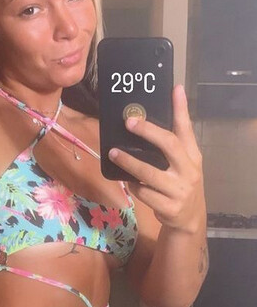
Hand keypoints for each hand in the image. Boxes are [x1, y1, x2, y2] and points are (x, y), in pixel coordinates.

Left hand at [108, 85, 205, 233]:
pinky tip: (128, 181)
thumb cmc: (181, 183)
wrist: (190, 218)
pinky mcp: (168, 207)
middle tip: (129, 122)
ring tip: (113, 153)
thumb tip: (155, 116)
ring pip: (149, 173)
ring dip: (129, 162)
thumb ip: (173, 142)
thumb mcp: (184, 162)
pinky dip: (133, 185)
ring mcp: (179, 190)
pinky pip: (144, 192)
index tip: (175, 88)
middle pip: (169, 145)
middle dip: (147, 131)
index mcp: (192, 155)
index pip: (186, 128)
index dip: (181, 108)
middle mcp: (188, 170)